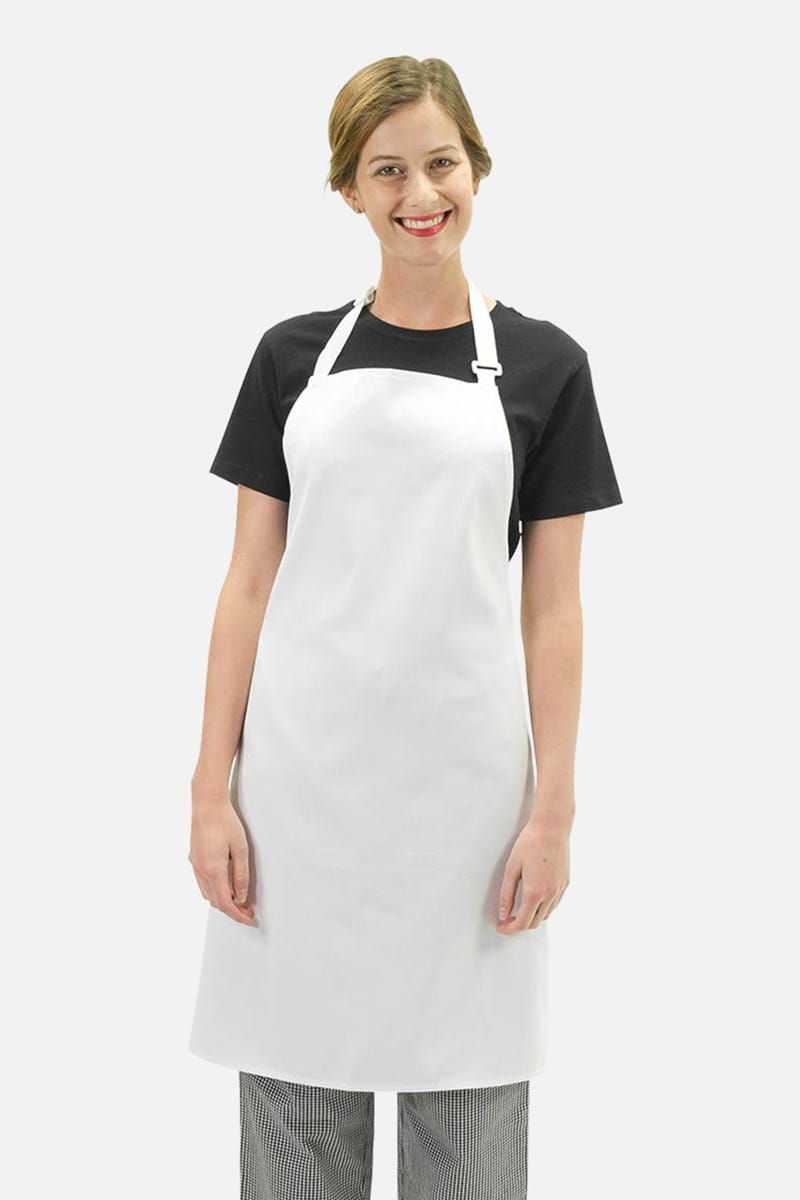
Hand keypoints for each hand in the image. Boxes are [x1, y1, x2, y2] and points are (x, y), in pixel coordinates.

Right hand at [189, 786, 254, 924]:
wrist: (206, 803)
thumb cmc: (225, 821)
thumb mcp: (240, 848)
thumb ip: (241, 875)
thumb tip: (241, 896)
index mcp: (213, 870)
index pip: (225, 903)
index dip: (238, 915)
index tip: (249, 919)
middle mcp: (201, 870)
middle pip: (215, 902)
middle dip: (232, 910)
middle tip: (248, 911)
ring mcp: (195, 865)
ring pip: (207, 893)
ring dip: (222, 901)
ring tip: (239, 900)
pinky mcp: (193, 859)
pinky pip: (203, 883)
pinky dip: (214, 890)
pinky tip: (225, 886)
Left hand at [496, 822, 569, 933]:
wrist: (552, 827)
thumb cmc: (530, 843)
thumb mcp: (512, 868)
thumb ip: (506, 894)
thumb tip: (503, 914)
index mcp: (535, 892)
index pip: (523, 923)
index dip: (510, 929)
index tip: (502, 928)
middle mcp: (550, 895)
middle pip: (535, 923)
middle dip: (520, 925)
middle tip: (507, 920)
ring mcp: (560, 890)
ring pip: (546, 915)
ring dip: (532, 917)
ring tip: (519, 910)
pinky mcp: (565, 883)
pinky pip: (554, 904)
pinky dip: (543, 908)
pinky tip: (534, 899)